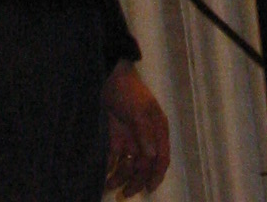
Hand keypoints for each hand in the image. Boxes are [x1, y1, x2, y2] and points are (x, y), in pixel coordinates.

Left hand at [102, 61, 169, 195]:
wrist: (109, 76)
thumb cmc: (129, 90)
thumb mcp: (139, 109)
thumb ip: (145, 132)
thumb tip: (152, 156)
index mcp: (157, 130)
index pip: (162, 157)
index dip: (157, 174)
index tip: (149, 188)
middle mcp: (146, 138)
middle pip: (145, 166)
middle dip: (136, 181)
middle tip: (126, 193)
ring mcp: (131, 139)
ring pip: (129, 165)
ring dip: (121, 177)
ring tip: (109, 185)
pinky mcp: (116, 138)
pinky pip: (115, 159)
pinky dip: (110, 168)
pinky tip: (104, 176)